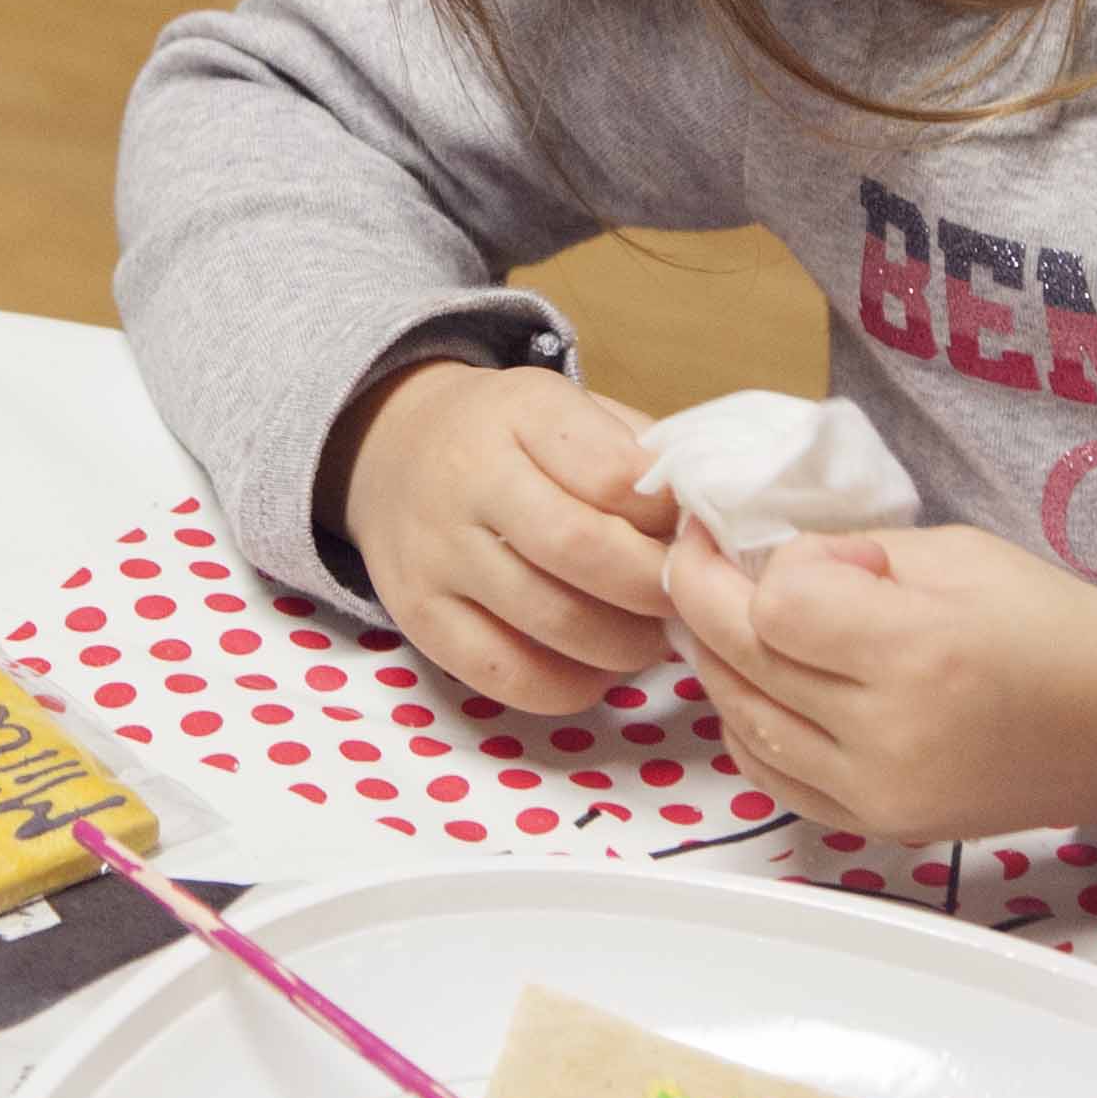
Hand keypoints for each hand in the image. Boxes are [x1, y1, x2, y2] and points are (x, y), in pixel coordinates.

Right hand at [328, 360, 678, 712]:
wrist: (391, 448)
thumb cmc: (508, 436)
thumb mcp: (568, 410)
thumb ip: (634, 453)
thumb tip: (704, 523)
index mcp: (520, 413)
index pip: (612, 474)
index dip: (668, 515)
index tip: (689, 532)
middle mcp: (468, 480)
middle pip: (580, 548)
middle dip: (653, 588)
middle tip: (684, 602)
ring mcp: (436, 554)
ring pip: (549, 620)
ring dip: (624, 645)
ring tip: (651, 639)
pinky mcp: (417, 617)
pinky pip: (503, 675)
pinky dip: (566, 687)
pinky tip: (595, 671)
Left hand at [666, 520, 1096, 844]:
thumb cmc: (1047, 625)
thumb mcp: (955, 555)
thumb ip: (851, 556)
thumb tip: (768, 563)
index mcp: (917, 654)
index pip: (776, 605)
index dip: (771, 563)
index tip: (799, 546)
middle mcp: (888, 736)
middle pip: (743, 659)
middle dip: (701, 593)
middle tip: (698, 554)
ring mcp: (878, 794)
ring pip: (742, 719)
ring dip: (716, 659)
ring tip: (721, 613)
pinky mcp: (878, 827)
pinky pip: (771, 775)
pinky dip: (746, 725)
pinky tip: (753, 686)